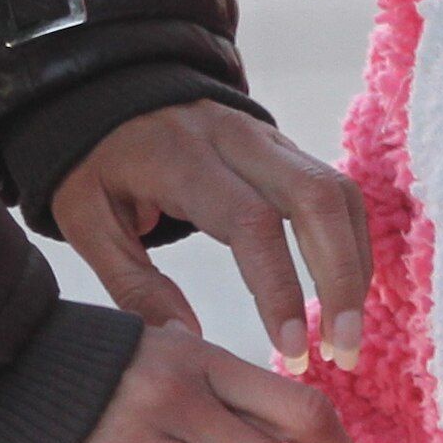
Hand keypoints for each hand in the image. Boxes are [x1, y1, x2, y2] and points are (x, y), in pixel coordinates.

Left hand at [57, 100, 375, 371]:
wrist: (108, 93)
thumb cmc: (95, 163)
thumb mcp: (87, 223)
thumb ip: (135, 285)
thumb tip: (190, 343)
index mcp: (182, 160)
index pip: (252, 221)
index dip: (280, 287)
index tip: (291, 348)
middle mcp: (238, 141)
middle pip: (316, 198)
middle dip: (340, 278)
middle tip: (344, 349)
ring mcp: (269, 139)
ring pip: (338, 192)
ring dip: (355, 264)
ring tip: (350, 334)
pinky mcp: (285, 148)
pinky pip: (336, 189)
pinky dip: (352, 241)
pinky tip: (348, 290)